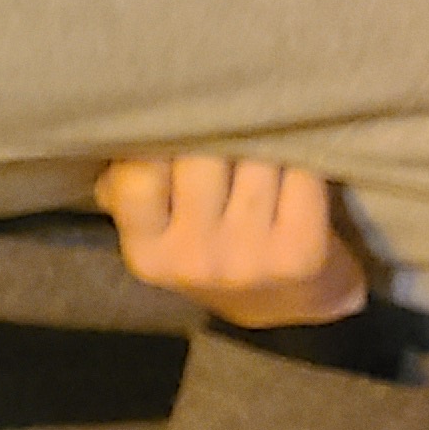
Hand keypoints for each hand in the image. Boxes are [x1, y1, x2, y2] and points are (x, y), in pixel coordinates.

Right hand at [95, 155, 370, 326]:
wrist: (282, 301)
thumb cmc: (209, 244)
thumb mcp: (155, 228)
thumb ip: (129, 187)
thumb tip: (124, 140)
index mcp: (146, 253)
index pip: (138, 178)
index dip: (159, 142)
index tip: (178, 132)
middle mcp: (193, 261)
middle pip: (203, 158)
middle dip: (219, 131)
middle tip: (229, 128)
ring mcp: (248, 260)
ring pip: (256, 158)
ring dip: (265, 139)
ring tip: (265, 142)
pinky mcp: (300, 253)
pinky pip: (302, 174)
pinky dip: (304, 157)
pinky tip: (299, 161)